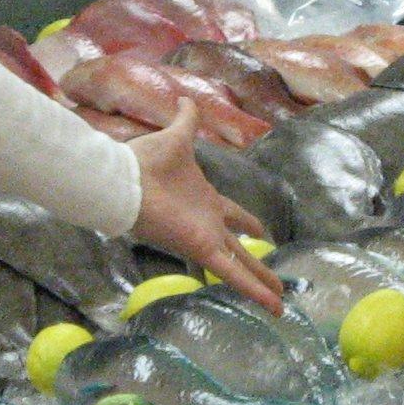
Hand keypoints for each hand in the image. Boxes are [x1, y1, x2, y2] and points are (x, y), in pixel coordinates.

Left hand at [127, 106, 283, 312]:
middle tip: (277, 281)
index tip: (263, 232)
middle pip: (241, 248)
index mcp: (205, 200)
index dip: (248, 223)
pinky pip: (232, 272)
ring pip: (241, 266)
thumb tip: (186, 99)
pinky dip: (253, 290)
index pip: (233, 215)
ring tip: (280, 305)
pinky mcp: (201, 248)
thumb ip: (185, 121)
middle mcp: (208, 224)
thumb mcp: (175, 138)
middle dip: (259, 264)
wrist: (123, 180)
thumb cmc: (144, 162)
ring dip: (261, 285)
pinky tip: (272, 305)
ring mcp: (206, 238)